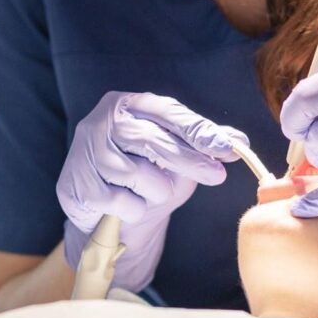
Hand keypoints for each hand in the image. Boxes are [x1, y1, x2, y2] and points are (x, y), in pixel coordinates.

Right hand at [57, 92, 248, 290]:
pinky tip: (127, 208)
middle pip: (152, 140)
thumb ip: (204, 146)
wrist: (105, 213)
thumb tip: (241, 142)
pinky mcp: (76, 183)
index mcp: (130, 105)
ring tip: (152, 194)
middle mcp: (103, 120)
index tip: (228, 147)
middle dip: (189, 160)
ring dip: (156, 191)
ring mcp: (86, 151)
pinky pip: (120, 201)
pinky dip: (134, 210)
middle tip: (217, 176)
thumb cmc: (145, 177)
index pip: (168, 112)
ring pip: (136, 173)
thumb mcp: (178, 158)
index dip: (199, 130)